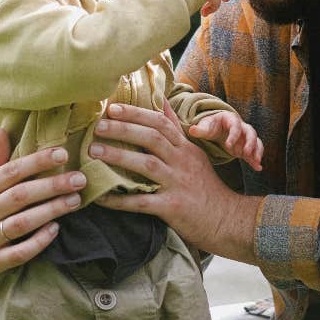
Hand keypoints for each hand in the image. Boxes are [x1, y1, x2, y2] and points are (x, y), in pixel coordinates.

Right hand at [0, 129, 86, 288]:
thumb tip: (1, 130)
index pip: (9, 172)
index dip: (36, 162)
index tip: (62, 153)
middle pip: (19, 196)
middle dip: (51, 186)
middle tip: (79, 179)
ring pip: (22, 223)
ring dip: (50, 211)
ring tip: (75, 200)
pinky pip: (19, 253)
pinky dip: (38, 241)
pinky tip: (55, 229)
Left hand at [90, 102, 259, 261]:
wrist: (226, 220)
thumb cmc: (205, 187)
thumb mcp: (194, 154)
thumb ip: (175, 128)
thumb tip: (160, 100)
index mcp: (185, 148)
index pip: (161, 123)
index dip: (136, 113)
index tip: (112, 108)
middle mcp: (182, 162)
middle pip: (152, 138)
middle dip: (124, 129)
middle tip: (98, 126)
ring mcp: (178, 184)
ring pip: (147, 164)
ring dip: (119, 156)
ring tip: (94, 151)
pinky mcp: (173, 207)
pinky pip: (141, 202)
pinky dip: (119, 199)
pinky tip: (100, 196)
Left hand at [188, 111, 263, 170]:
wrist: (217, 128)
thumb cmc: (211, 126)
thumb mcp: (205, 126)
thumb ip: (200, 129)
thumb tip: (192, 129)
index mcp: (231, 119)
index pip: (236, 125)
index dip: (233, 135)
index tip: (228, 146)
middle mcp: (242, 127)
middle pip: (251, 132)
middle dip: (250, 143)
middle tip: (245, 153)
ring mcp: (246, 137)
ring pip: (256, 141)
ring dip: (257, 151)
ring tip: (256, 161)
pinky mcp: (247, 146)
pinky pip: (254, 152)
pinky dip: (256, 160)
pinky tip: (258, 168)